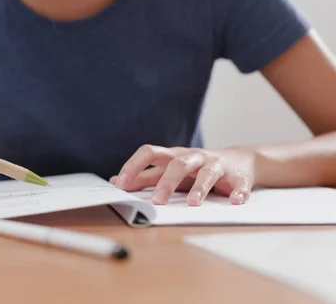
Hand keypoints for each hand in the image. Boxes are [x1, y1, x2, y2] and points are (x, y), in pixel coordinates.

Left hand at [110, 145, 255, 205]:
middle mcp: (194, 157)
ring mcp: (216, 165)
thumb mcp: (169, 170)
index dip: (134, 166)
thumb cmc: (196, 168)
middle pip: (178, 164)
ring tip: (193, 203)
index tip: (121, 184)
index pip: (150, 153)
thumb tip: (116, 182)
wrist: (239, 160)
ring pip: (207, 172)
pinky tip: (235, 201)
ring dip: (200, 188)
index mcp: (174, 156)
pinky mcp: (237, 176)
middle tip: (156, 201)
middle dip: (166, 182)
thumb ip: (144, 177)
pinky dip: (238, 192)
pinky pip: (239, 183)